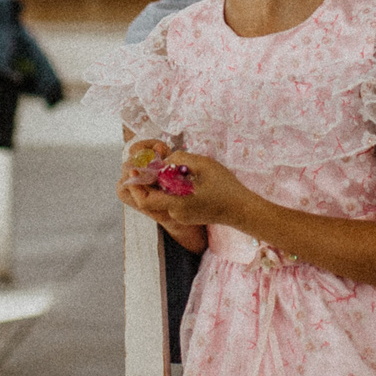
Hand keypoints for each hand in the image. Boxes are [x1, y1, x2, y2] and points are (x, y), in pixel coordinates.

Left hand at [132, 148, 250, 228]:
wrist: (242, 209)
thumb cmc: (225, 186)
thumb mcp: (204, 165)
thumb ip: (180, 159)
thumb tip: (164, 161)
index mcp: (177, 203)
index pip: (145, 200)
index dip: (136, 185)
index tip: (134, 169)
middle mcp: (176, 213)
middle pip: (152, 198)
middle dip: (149, 181)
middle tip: (151, 164)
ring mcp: (182, 217)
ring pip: (163, 198)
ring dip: (162, 184)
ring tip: (170, 169)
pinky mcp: (188, 216)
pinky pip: (173, 202)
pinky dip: (172, 190)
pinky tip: (183, 179)